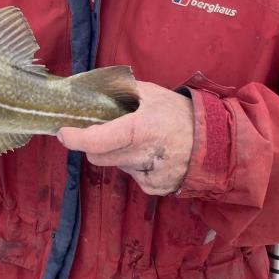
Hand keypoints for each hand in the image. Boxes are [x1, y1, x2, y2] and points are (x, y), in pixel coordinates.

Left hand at [57, 81, 193, 194]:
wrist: (215, 143)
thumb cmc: (179, 113)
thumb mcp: (150, 93)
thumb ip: (120, 91)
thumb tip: (90, 90)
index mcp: (141, 130)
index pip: (97, 141)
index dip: (75, 138)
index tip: (64, 132)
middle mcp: (144, 156)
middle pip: (99, 157)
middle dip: (95, 144)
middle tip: (103, 130)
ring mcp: (149, 176)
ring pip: (115, 165)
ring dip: (117, 153)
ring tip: (139, 139)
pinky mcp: (155, 189)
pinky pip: (131, 175)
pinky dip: (133, 163)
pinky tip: (150, 153)